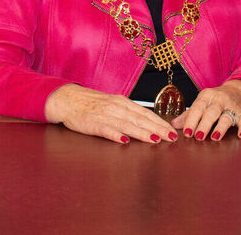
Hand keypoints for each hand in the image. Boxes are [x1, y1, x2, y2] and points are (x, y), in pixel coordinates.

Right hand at [44, 83, 176, 144]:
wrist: (68, 99)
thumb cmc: (92, 104)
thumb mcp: (113, 105)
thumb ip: (128, 113)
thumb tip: (147, 123)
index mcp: (123, 103)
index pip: (146, 113)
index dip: (160, 123)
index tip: (173, 131)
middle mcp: (116, 107)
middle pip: (140, 119)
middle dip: (157, 129)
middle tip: (171, 138)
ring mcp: (104, 115)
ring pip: (127, 124)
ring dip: (142, 133)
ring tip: (155, 140)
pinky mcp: (92, 123)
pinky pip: (105, 129)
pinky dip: (115, 134)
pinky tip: (124, 140)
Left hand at [172, 79, 240, 140]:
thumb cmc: (218, 100)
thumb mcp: (203, 103)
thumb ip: (189, 115)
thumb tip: (173, 125)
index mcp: (207, 96)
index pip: (197, 108)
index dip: (191, 121)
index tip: (186, 133)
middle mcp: (219, 100)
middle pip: (211, 112)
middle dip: (204, 124)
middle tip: (198, 137)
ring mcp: (233, 106)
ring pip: (226, 116)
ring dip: (220, 127)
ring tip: (215, 137)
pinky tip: (240, 135)